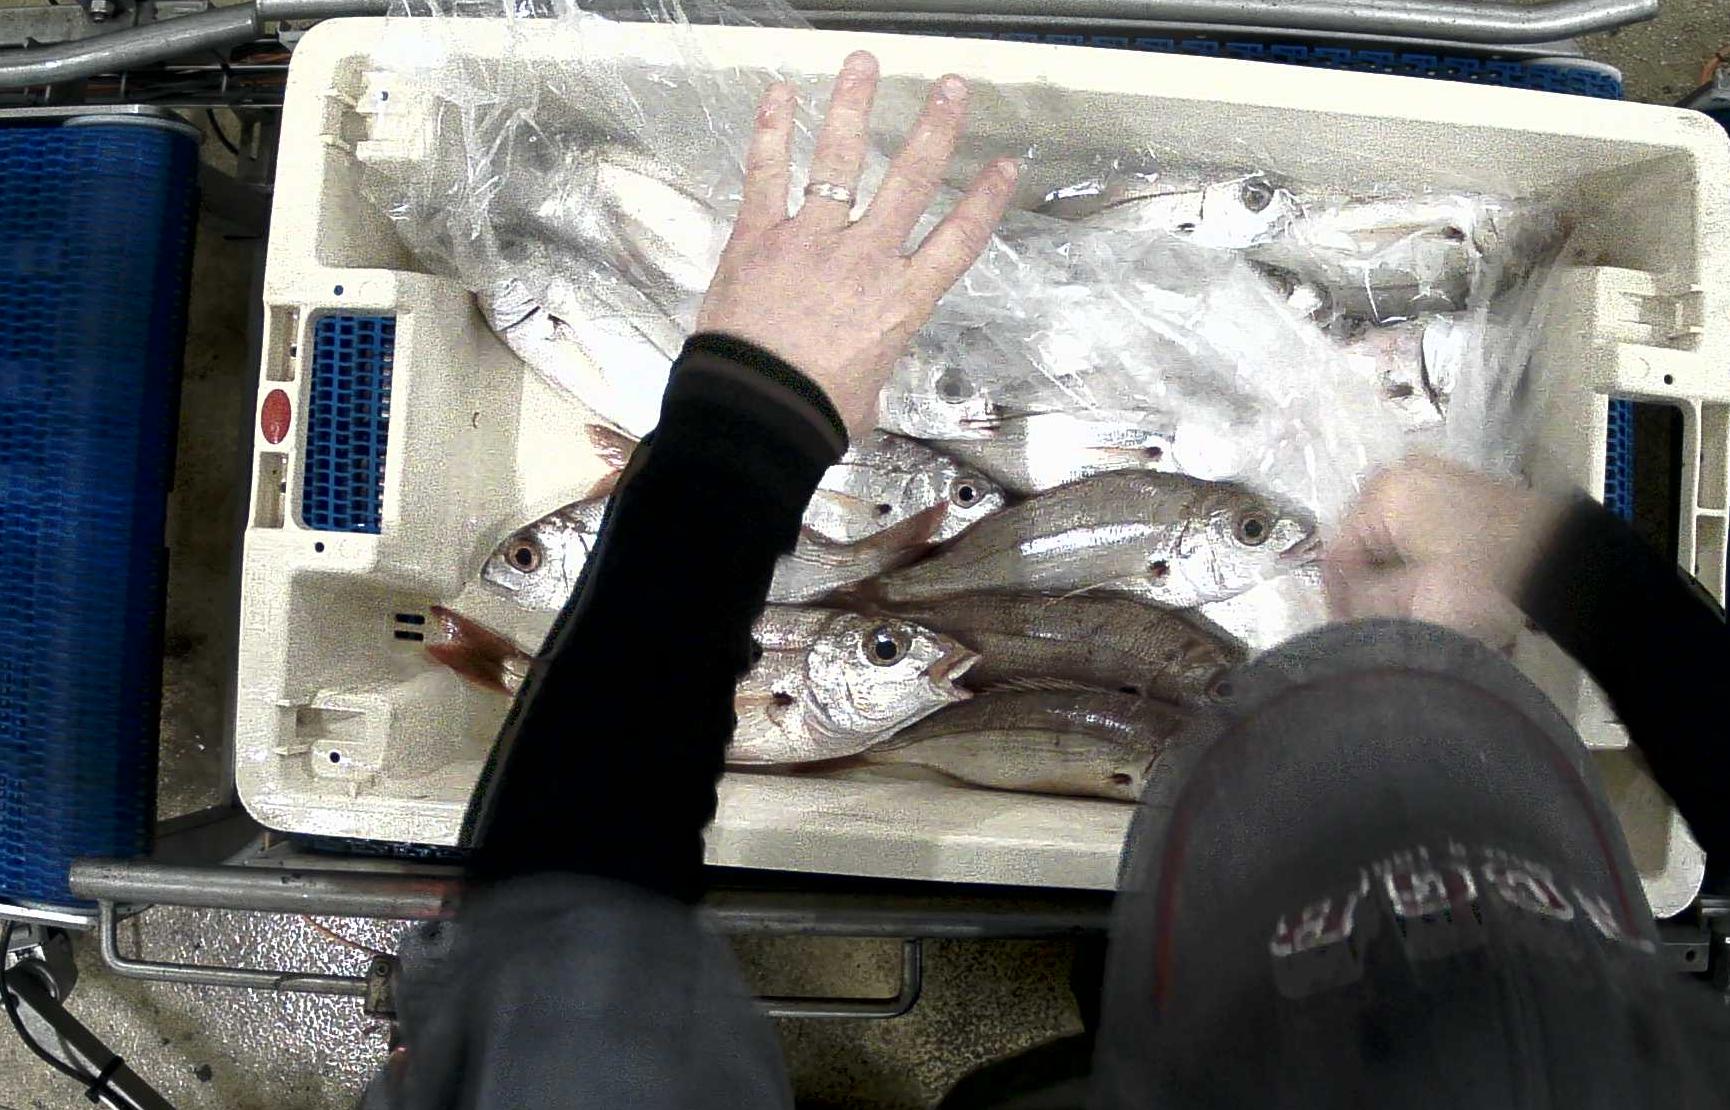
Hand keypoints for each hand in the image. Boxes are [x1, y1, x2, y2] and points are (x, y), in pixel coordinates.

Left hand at [696, 51, 1019, 437]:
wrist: (759, 409)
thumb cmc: (815, 414)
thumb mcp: (868, 395)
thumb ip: (871, 363)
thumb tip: (861, 369)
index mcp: (901, 301)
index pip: (958, 240)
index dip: (985, 199)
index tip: (1004, 165)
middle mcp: (865, 259)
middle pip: (910, 181)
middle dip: (935, 129)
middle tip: (952, 89)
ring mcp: (811, 240)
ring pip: (838, 161)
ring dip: (853, 107)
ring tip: (864, 64)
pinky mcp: (759, 237)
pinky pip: (766, 174)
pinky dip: (771, 132)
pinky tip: (779, 93)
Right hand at [1322, 456, 1569, 646]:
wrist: (1568, 559)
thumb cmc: (1489, 579)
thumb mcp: (1418, 603)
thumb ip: (1364, 605)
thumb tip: (1342, 610)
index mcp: (1382, 494)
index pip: (1336, 554)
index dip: (1340, 600)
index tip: (1354, 634)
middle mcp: (1400, 474)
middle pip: (1362, 542)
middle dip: (1369, 585)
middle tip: (1384, 625)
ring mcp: (1432, 475)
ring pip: (1389, 535)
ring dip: (1394, 573)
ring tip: (1414, 610)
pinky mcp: (1460, 487)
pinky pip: (1417, 524)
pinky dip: (1419, 555)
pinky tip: (1436, 585)